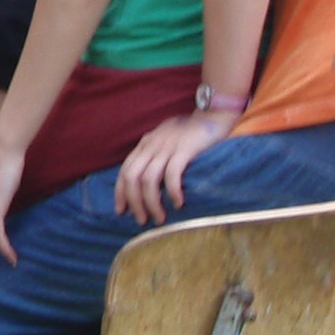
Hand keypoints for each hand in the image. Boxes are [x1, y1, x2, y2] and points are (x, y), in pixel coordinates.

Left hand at [114, 109, 238, 225]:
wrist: (214, 114)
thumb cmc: (191, 133)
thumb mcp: (166, 141)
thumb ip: (155, 156)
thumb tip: (147, 186)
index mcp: (145, 143)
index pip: (125, 170)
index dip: (120, 192)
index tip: (121, 211)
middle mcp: (152, 144)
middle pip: (132, 177)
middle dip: (134, 202)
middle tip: (142, 220)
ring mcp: (167, 146)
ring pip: (148, 179)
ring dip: (152, 202)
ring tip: (160, 218)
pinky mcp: (184, 149)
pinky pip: (171, 174)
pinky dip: (172, 191)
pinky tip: (178, 203)